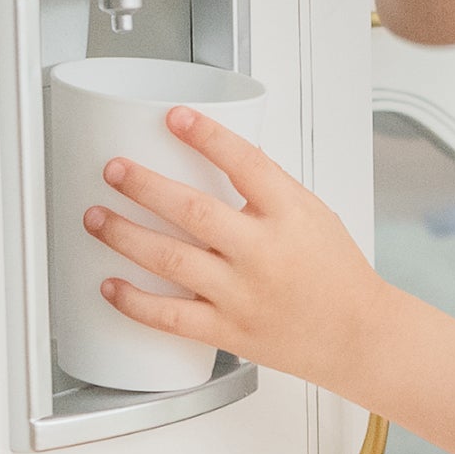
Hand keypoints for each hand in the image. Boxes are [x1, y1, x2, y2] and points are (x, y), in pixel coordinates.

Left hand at [84, 108, 390, 397]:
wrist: (358, 336)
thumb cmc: (338, 275)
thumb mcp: (314, 215)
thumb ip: (268, 190)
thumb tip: (218, 157)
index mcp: (291, 215)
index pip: (245, 162)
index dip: (206, 135)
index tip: (174, 117)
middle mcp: (264, 253)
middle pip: (193, 211)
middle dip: (144, 186)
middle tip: (114, 169)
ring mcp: (243, 294)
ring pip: (171, 260)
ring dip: (125, 235)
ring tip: (96, 217)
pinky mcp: (228, 331)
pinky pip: (170, 317)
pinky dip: (134, 302)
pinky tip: (110, 285)